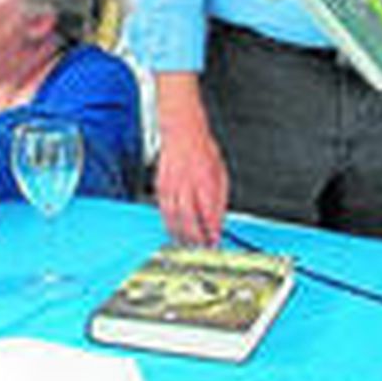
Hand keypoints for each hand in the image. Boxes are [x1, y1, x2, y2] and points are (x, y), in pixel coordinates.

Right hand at [154, 73, 228, 246]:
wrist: (181, 131)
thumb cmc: (203, 150)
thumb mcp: (221, 173)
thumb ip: (220, 199)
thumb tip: (219, 220)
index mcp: (206, 182)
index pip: (209, 214)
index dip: (211, 232)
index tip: (214, 243)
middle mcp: (187, 185)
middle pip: (189, 220)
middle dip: (195, 239)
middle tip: (200, 249)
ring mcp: (172, 186)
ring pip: (174, 218)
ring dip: (180, 235)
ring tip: (186, 245)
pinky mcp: (160, 186)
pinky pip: (163, 210)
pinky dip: (168, 223)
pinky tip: (173, 230)